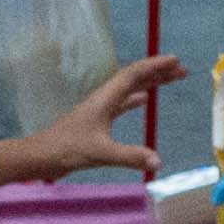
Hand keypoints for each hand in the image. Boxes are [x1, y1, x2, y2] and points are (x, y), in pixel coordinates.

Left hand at [0, 54, 173, 183]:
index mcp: (105, 99)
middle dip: (158, 72)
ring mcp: (100, 109)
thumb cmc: (67, 150)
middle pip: (134, 78)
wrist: (41, 156)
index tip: (175, 61)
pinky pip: (121, 103)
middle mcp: (104, 99)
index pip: (133, 74)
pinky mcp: (96, 120)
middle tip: (182, 70)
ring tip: (169, 80)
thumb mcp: (101, 153)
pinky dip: (135, 98)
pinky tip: (144, 99)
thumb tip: (158, 162)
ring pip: (129, 89)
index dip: (155, 66)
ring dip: (149, 83)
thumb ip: (130, 156)